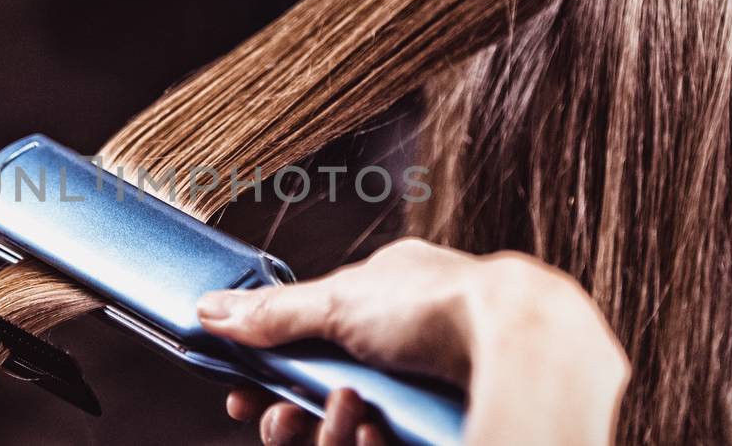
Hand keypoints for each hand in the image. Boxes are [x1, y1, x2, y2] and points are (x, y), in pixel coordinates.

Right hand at [197, 238, 628, 445]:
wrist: (522, 340)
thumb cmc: (442, 303)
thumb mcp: (339, 301)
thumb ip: (273, 313)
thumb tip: (210, 310)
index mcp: (382, 300)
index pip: (310, 345)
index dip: (271, 376)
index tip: (243, 396)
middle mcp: (405, 344)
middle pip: (325, 400)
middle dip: (294, 415)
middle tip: (278, 420)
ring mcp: (427, 389)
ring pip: (352, 430)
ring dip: (333, 430)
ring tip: (350, 414)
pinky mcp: (443, 425)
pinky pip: (388, 445)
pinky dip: (373, 442)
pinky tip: (378, 432)